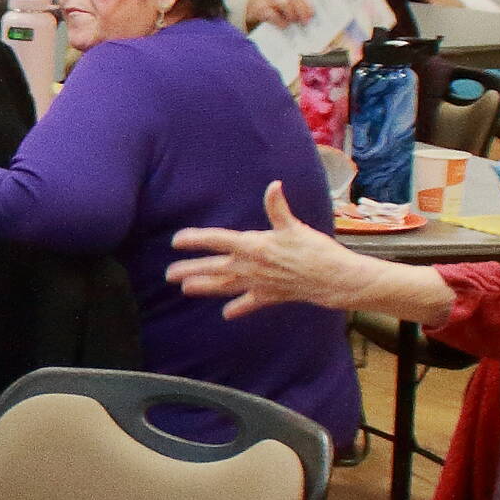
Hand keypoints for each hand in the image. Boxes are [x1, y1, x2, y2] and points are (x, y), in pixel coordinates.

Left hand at [168, 180, 370, 319]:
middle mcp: (250, 266)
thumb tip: (274, 186)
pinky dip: (238, 307)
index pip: (217, 240)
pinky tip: (227, 314)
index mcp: (253, 245)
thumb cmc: (313, 250)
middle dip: (190, 270)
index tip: (176, 241)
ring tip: (186, 290)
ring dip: (205, 287)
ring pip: (225, 286)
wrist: (330, 279)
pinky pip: (249, 303)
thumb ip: (278, 208)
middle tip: (169, 275)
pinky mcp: (268, 296)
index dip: (196, 239)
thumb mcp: (293, 227)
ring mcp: (257, 284)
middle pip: (214, 267)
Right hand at [247, 0, 314, 28]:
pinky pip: (272, 14)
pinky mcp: (261, 7)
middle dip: (301, 11)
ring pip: (283, 2)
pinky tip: (284, 26)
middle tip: (305, 22)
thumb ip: (301, 3)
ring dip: (291, 14)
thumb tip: (312, 15)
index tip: (312, 14)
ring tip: (295, 22)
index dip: (307, 4)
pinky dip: (280, 21)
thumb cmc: (279, 3)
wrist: (257, 3)